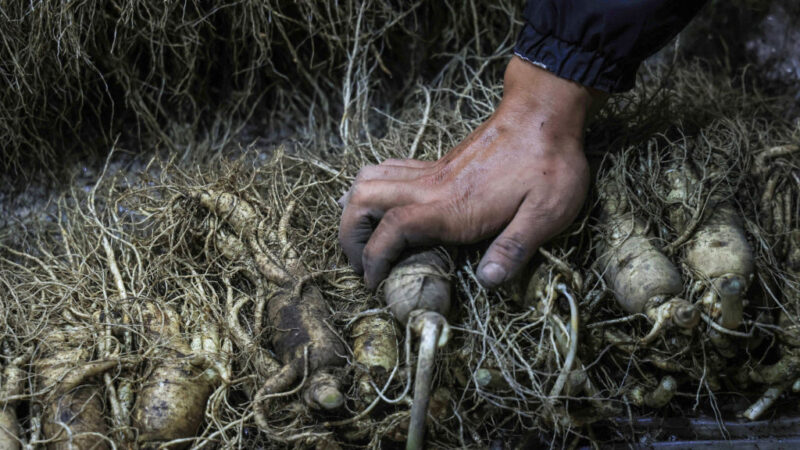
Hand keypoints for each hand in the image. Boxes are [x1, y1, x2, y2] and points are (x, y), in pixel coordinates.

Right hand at [338, 56, 605, 289]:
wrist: (545, 113)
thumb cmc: (549, 164)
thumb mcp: (545, 212)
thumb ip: (514, 247)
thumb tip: (488, 281)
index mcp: (451, 206)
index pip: (392, 229)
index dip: (373, 257)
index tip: (372, 280)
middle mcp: (431, 187)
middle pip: (364, 198)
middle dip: (349, 232)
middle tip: (359, 261)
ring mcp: (430, 172)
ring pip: (370, 179)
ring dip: (355, 207)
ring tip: (363, 236)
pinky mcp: (436, 163)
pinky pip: (389, 170)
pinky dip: (374, 188)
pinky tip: (384, 205)